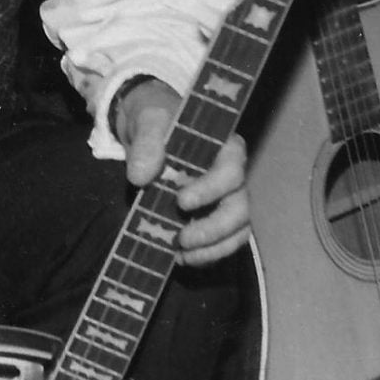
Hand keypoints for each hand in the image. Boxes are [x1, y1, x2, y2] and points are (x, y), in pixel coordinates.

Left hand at [117, 77, 250, 263]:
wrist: (149, 135)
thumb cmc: (156, 122)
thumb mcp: (147, 121)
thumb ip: (146, 143)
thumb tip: (140, 176)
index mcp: (224, 148)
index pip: (232, 170)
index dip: (212, 189)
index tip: (181, 201)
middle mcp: (232, 177)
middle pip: (240, 208)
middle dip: (214, 229)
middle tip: (182, 239)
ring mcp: (227, 200)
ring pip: (237, 231)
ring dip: (213, 248)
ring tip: (182, 255)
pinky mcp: (216, 219)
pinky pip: (224, 243)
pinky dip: (207, 255)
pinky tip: (182, 258)